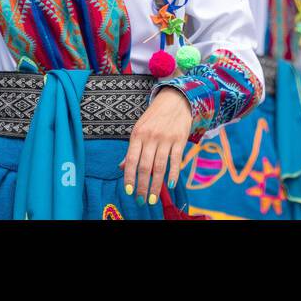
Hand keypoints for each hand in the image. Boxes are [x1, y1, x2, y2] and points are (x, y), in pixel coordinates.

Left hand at [121, 87, 190, 204]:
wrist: (175, 100)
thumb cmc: (155, 117)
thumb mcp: (140, 129)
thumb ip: (132, 149)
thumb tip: (121, 167)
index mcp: (137, 134)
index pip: (131, 160)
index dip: (129, 177)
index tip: (129, 192)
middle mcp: (150, 137)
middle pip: (145, 166)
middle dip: (142, 186)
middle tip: (142, 201)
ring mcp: (166, 138)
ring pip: (160, 166)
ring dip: (156, 185)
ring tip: (153, 198)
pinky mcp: (180, 139)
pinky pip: (175, 160)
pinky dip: (174, 173)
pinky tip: (171, 184)